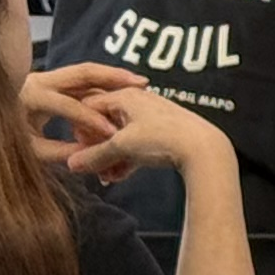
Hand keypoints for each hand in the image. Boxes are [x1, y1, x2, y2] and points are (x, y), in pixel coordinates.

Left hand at [20, 60, 142, 162]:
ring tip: (140, 82)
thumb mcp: (30, 149)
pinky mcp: (54, 81)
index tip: (113, 133)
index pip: (68, 105)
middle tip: (140, 84)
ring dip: (114, 75)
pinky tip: (125, 88)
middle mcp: (40, 79)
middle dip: (113, 78)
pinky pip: (83, 78)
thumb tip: (89, 155)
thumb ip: (60, 151)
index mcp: (30, 96)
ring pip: (86, 71)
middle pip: (83, 72)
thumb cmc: (2, 139)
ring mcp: (48, 77)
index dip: (91, 119)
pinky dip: (105, 82)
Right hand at [50, 80, 224, 187]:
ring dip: (110, 158)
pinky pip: (135, 146)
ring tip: (106, 178)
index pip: (89, 106)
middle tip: (91, 167)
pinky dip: (126, 160)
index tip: (78, 147)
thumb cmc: (162, 138)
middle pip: (104, 124)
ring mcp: (151, 119)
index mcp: (125, 96)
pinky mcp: (161, 135)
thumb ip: (94, 156)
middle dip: (95, 148)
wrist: (204, 148)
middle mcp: (138, 103)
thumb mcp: (122, 147)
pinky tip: (119, 177)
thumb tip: (71, 165)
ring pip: (120, 138)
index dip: (80, 127)